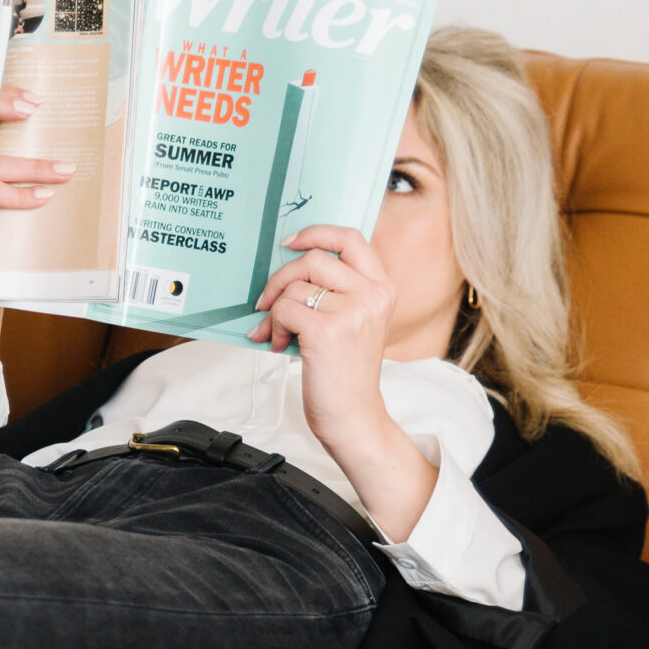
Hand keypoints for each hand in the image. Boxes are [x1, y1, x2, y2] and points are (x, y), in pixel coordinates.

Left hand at [249, 224, 438, 540]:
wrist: (353, 417)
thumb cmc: (346, 373)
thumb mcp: (354, 323)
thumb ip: (335, 292)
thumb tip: (287, 269)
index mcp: (382, 288)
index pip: (351, 237)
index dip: (316, 232)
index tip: (290, 243)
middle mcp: (372, 295)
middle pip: (314, 257)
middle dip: (280, 277)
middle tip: (266, 301)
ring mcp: (352, 312)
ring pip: (295, 286)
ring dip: (274, 309)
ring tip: (275, 333)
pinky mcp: (328, 331)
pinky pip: (285, 310)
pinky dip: (273, 327)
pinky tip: (278, 345)